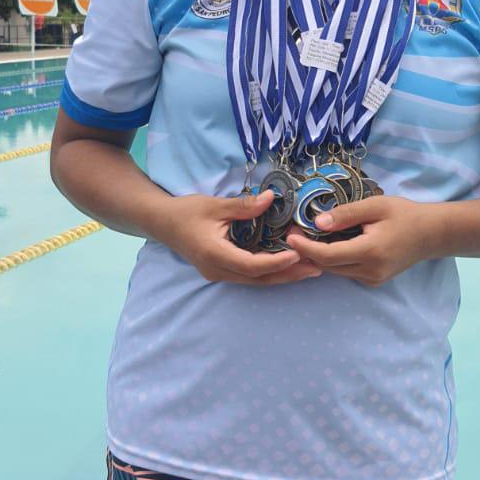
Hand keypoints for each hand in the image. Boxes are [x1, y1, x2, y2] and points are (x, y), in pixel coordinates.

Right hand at [160, 189, 323, 286]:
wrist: (161, 223)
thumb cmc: (186, 212)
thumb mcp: (214, 205)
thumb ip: (244, 206)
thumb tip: (272, 198)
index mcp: (214, 255)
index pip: (251, 265)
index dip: (276, 262)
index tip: (298, 254)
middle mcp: (217, 270)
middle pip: (258, 279)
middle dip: (288, 274)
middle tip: (317, 267)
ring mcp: (219, 274)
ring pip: (256, 280)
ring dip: (283, 275)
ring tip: (310, 269)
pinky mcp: (221, 271)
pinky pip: (250, 276)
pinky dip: (270, 271)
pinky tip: (288, 265)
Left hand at [284, 195, 440, 286]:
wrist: (431, 234)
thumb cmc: (404, 215)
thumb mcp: (375, 205)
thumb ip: (346, 214)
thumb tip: (316, 223)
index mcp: (370, 252)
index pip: (328, 255)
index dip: (305, 248)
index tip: (289, 236)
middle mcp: (370, 271)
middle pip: (328, 266)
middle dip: (308, 252)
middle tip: (294, 232)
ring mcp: (372, 279)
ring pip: (335, 270)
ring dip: (320, 256)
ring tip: (308, 236)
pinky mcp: (373, 280)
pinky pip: (346, 271)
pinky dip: (334, 259)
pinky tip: (331, 244)